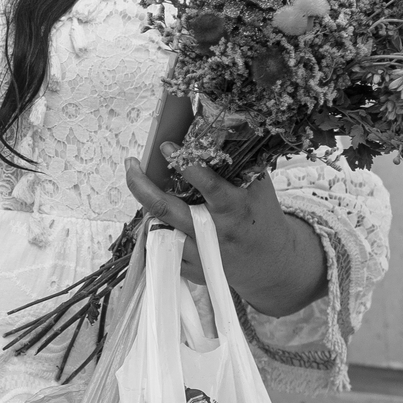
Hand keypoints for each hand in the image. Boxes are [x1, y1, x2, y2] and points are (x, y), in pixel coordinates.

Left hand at [124, 156, 326, 317]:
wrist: (271, 262)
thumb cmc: (261, 216)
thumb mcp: (257, 188)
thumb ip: (237, 165)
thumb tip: (210, 132)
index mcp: (234, 208)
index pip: (208, 185)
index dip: (185, 164)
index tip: (165, 146)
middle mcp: (214, 232)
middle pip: (165, 208)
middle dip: (141, 184)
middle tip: (131, 164)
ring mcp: (201, 254)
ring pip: (158, 228)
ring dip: (146, 205)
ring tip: (141, 184)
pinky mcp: (192, 270)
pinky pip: (163, 247)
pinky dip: (157, 228)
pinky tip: (158, 214)